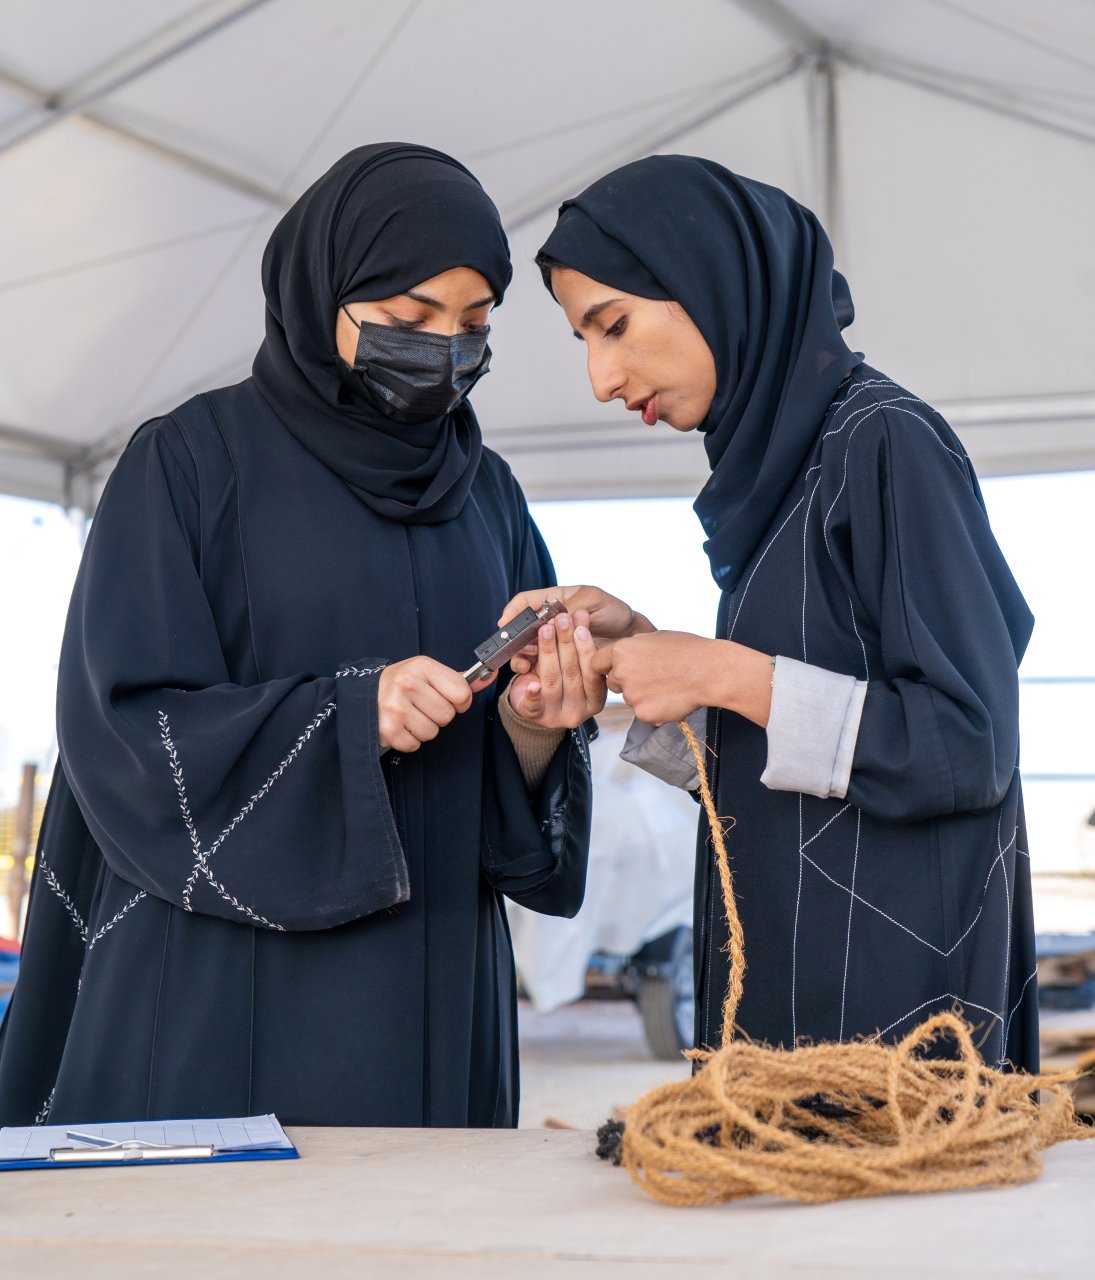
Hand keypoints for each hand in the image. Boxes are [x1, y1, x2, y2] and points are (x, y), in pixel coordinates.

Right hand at [378, 656, 492, 752]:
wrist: (365, 695)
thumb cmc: (403, 683)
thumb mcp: (428, 673)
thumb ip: (459, 679)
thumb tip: (489, 677)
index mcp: (422, 666)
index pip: (462, 693)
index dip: (460, 701)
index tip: (448, 698)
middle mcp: (407, 684)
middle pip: (448, 715)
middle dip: (439, 716)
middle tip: (423, 707)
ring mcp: (396, 707)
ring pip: (433, 732)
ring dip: (425, 728)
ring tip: (411, 716)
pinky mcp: (387, 729)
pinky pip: (415, 745)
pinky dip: (410, 740)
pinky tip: (401, 726)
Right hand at [498, 584, 654, 663]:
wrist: (629, 637)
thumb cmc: (613, 612)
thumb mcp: (593, 600)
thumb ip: (570, 606)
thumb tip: (550, 619)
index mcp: (553, 601)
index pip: (524, 602)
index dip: (512, 612)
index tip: (505, 623)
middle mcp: (549, 622)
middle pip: (521, 629)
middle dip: (518, 640)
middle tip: (524, 647)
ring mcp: (553, 643)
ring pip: (527, 649)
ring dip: (525, 656)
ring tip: (528, 662)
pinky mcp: (559, 661)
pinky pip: (541, 666)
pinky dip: (535, 671)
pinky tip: (533, 674)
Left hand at [507, 610, 606, 727]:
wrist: (539, 704)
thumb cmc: (564, 680)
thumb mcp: (577, 664)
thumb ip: (581, 645)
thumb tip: (580, 614)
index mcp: (595, 700)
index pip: (593, 673)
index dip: (586, 648)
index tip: (580, 627)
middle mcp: (579, 710)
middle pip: (572, 675)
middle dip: (566, 643)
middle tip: (561, 620)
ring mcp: (558, 716)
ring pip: (552, 681)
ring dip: (548, 652)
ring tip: (545, 630)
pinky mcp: (537, 717)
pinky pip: (534, 705)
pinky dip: (532, 693)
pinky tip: (531, 679)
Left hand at [590, 632, 773, 726]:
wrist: (709, 671)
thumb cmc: (687, 650)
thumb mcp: (655, 637)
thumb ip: (633, 646)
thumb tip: (621, 653)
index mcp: (621, 651)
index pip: (596, 663)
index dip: (605, 667)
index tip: (613, 669)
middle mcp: (621, 674)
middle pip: (613, 682)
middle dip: (627, 681)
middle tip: (653, 676)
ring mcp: (631, 696)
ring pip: (630, 698)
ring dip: (642, 695)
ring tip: (667, 685)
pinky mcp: (643, 714)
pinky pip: (643, 712)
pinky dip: (654, 708)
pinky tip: (671, 697)